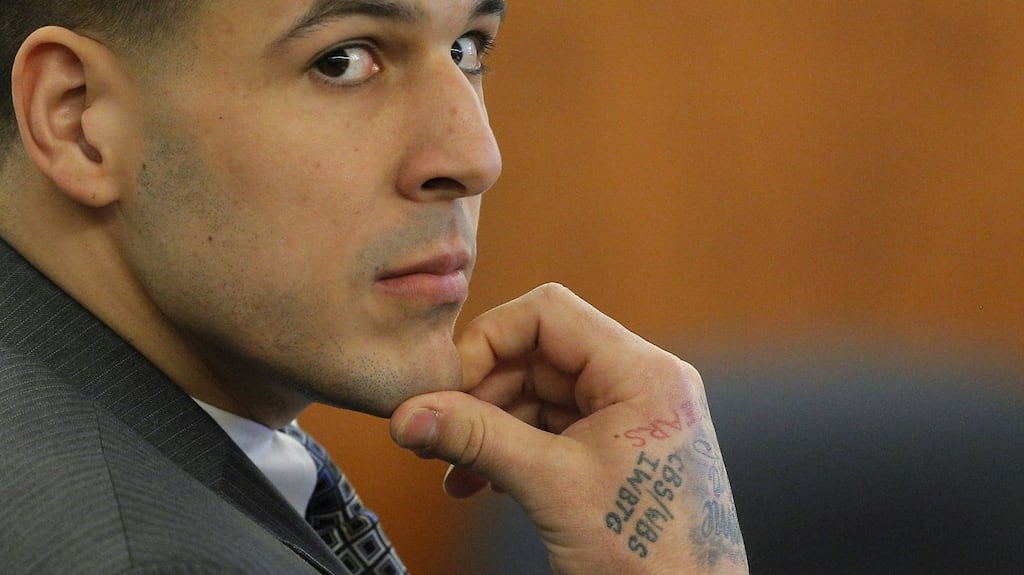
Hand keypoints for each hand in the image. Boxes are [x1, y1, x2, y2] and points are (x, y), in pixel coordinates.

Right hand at [390, 284, 747, 573]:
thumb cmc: (648, 556)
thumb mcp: (552, 487)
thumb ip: (476, 440)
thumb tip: (409, 415)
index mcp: (643, 373)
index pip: (550, 313)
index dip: (489, 339)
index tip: (446, 383)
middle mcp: (640, 384)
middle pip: (539, 355)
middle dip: (482, 394)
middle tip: (436, 429)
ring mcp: (630, 419)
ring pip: (538, 396)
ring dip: (489, 428)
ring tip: (452, 468)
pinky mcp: (617, 451)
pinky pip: (552, 430)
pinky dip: (511, 450)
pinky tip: (478, 483)